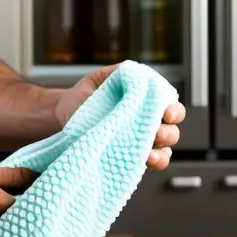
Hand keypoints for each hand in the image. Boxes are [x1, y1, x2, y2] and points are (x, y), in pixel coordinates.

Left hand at [54, 64, 185, 170]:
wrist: (62, 115)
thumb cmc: (84, 95)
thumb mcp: (101, 78)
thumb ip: (120, 73)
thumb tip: (136, 74)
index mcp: (146, 103)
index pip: (171, 106)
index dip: (174, 109)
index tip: (165, 112)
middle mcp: (147, 123)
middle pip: (172, 131)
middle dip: (168, 132)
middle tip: (156, 131)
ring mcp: (139, 142)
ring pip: (165, 150)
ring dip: (162, 151)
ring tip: (150, 152)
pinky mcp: (129, 157)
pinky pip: (149, 163)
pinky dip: (153, 163)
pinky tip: (145, 160)